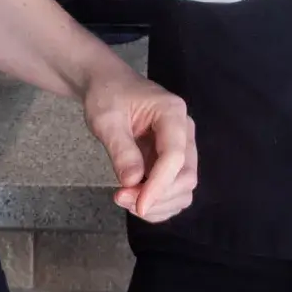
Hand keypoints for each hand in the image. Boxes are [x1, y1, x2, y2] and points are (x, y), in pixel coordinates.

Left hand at [81, 65, 196, 222]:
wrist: (108, 86)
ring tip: (124, 198)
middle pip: (186, 176)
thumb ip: (121, 149)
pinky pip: (174, 190)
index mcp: (172, 112)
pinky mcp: (172, 161)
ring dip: (158, 204)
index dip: (159, 185)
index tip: (138, 205)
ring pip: (183, 188)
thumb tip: (132, 182)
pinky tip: (134, 199)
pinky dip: (158, 203)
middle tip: (120, 197)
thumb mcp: (106, 119)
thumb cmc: (107, 95)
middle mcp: (184, 130)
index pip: (175, 156)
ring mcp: (181, 147)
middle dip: (157, 196)